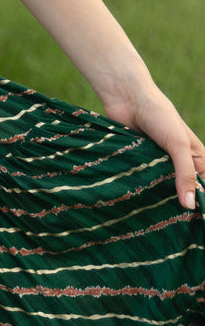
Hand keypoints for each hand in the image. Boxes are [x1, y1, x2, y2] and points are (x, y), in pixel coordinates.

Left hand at [104, 85, 204, 210]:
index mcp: (196, 159)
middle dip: (178, 204)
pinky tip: (138, 205)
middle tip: (173, 226)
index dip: (199, 202)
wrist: (128, 99)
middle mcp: (179, 163)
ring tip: (155, 221)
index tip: (192, 222)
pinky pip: (143, 181)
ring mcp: (158, 164)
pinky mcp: (140, 163)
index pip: (203, 187)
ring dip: (158, 198)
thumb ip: (185, 174)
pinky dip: (142, 189)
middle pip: (182, 191)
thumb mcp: (179, 146)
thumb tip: (189, 206)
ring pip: (161, 188)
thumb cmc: (161, 117)